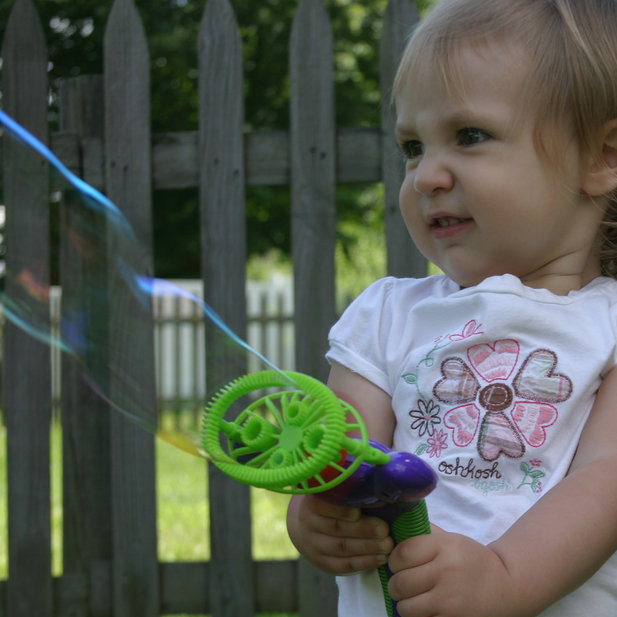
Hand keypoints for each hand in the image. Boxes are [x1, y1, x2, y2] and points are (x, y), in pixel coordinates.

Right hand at [286, 493, 393, 574]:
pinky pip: (344, 565)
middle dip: (363, 529)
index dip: (341, 510)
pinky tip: (380, 558)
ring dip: (367, 547)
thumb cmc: (330, 504)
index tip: (360, 511)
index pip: (322, 505)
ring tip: (387, 544)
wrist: (306, 526)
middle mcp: (308, 523)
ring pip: (341, 548)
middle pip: (336, 528)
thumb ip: (350, 491)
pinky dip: (364, 562)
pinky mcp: (322, 562)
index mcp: (311, 502)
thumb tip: (379, 486)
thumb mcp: (332, 494)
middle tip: (384, 529)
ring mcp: (313, 545)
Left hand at [388, 526, 516, 616]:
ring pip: (406, 608)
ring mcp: (450, 601)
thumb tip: (393, 530)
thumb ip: (423, 534)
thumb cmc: (470, 559)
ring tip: (413, 598)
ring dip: (405, 604)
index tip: (398, 564)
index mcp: (444, 547)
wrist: (505, 586)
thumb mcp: (450, 539)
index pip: (403, 553)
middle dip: (396, 584)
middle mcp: (446, 573)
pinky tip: (427, 609)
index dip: (394, 560)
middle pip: (400, 583)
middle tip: (403, 583)